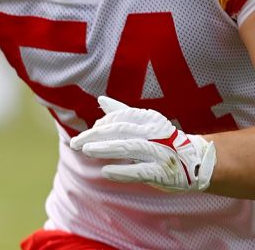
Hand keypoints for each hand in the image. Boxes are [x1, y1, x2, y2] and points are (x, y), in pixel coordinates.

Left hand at [70, 95, 214, 191]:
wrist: (195, 161)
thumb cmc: (163, 139)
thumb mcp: (145, 123)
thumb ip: (122, 112)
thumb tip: (101, 100)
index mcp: (149, 119)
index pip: (119, 119)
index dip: (100, 126)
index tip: (89, 134)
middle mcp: (155, 133)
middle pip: (120, 131)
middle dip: (95, 136)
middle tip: (75, 143)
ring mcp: (160, 152)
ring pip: (128, 148)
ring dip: (105, 149)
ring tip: (86, 151)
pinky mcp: (163, 172)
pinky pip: (140, 171)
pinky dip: (122, 171)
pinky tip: (106, 171)